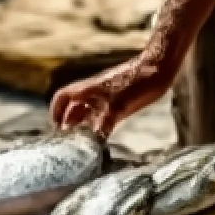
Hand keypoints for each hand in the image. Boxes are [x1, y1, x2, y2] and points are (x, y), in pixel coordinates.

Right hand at [49, 55, 173, 137]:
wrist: (159, 69)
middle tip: (69, 143)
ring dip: (84, 126)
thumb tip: (93, 145)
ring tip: (83, 144)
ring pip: (89, 112)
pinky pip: (103, 115)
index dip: (56, 111)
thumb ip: (102, 126)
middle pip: (74, 108)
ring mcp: (107, 97)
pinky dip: (99, 127)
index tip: (56, 129)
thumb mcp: (117, 106)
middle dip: (69, 124)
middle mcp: (94, 93)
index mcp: (88, 89)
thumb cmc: (136, 83)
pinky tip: (102, 139)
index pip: (62, 97)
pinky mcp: (120, 102)